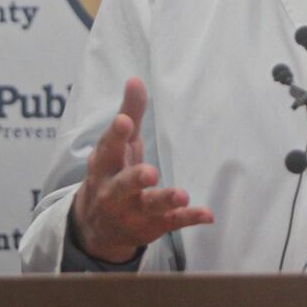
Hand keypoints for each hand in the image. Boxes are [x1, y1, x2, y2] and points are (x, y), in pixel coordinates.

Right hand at [71, 77, 213, 262]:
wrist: (98, 228)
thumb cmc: (111, 174)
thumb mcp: (117, 146)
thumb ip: (129, 113)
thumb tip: (135, 79)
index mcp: (104, 165)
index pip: (109, 148)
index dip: (116, 134)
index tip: (124, 121)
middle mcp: (114, 192)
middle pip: (123, 184)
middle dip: (135, 178)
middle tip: (150, 172)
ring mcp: (133, 211)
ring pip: (148, 206)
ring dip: (165, 200)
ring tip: (182, 195)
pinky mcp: (152, 226)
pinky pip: (171, 222)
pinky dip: (189, 218)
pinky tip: (208, 214)